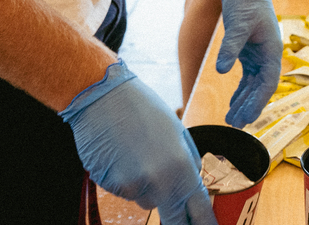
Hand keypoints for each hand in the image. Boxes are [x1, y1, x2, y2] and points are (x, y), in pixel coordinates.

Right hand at [60, 61, 215, 224]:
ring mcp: (131, 187)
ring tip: (139, 154)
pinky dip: (126, 179)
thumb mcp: (178, 131)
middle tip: (178, 209)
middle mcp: (156, 182)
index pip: (198, 209)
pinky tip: (122, 154)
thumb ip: (188, 162)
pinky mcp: (109, 187)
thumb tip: (192, 184)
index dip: (206, 224)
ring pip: (147, 200)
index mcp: (180, 166)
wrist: (102, 97)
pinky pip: (126, 191)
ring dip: (148, 187)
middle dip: (179, 220)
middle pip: (173, 219)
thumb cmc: (143, 108)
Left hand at [216, 0, 282, 126]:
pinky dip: (240, 91)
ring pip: (254, 85)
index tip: (248, 119)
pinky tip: (232, 103)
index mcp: (272, 50)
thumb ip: (230, 48)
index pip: (268, 83)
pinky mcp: (249, 52)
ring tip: (232, 120)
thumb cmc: (246, 1)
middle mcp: (268, 55)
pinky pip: (247, 77)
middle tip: (236, 125)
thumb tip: (221, 70)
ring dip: (244, 102)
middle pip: (261, 88)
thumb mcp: (238, 24)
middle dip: (250, 107)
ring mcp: (259, 54)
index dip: (258, 102)